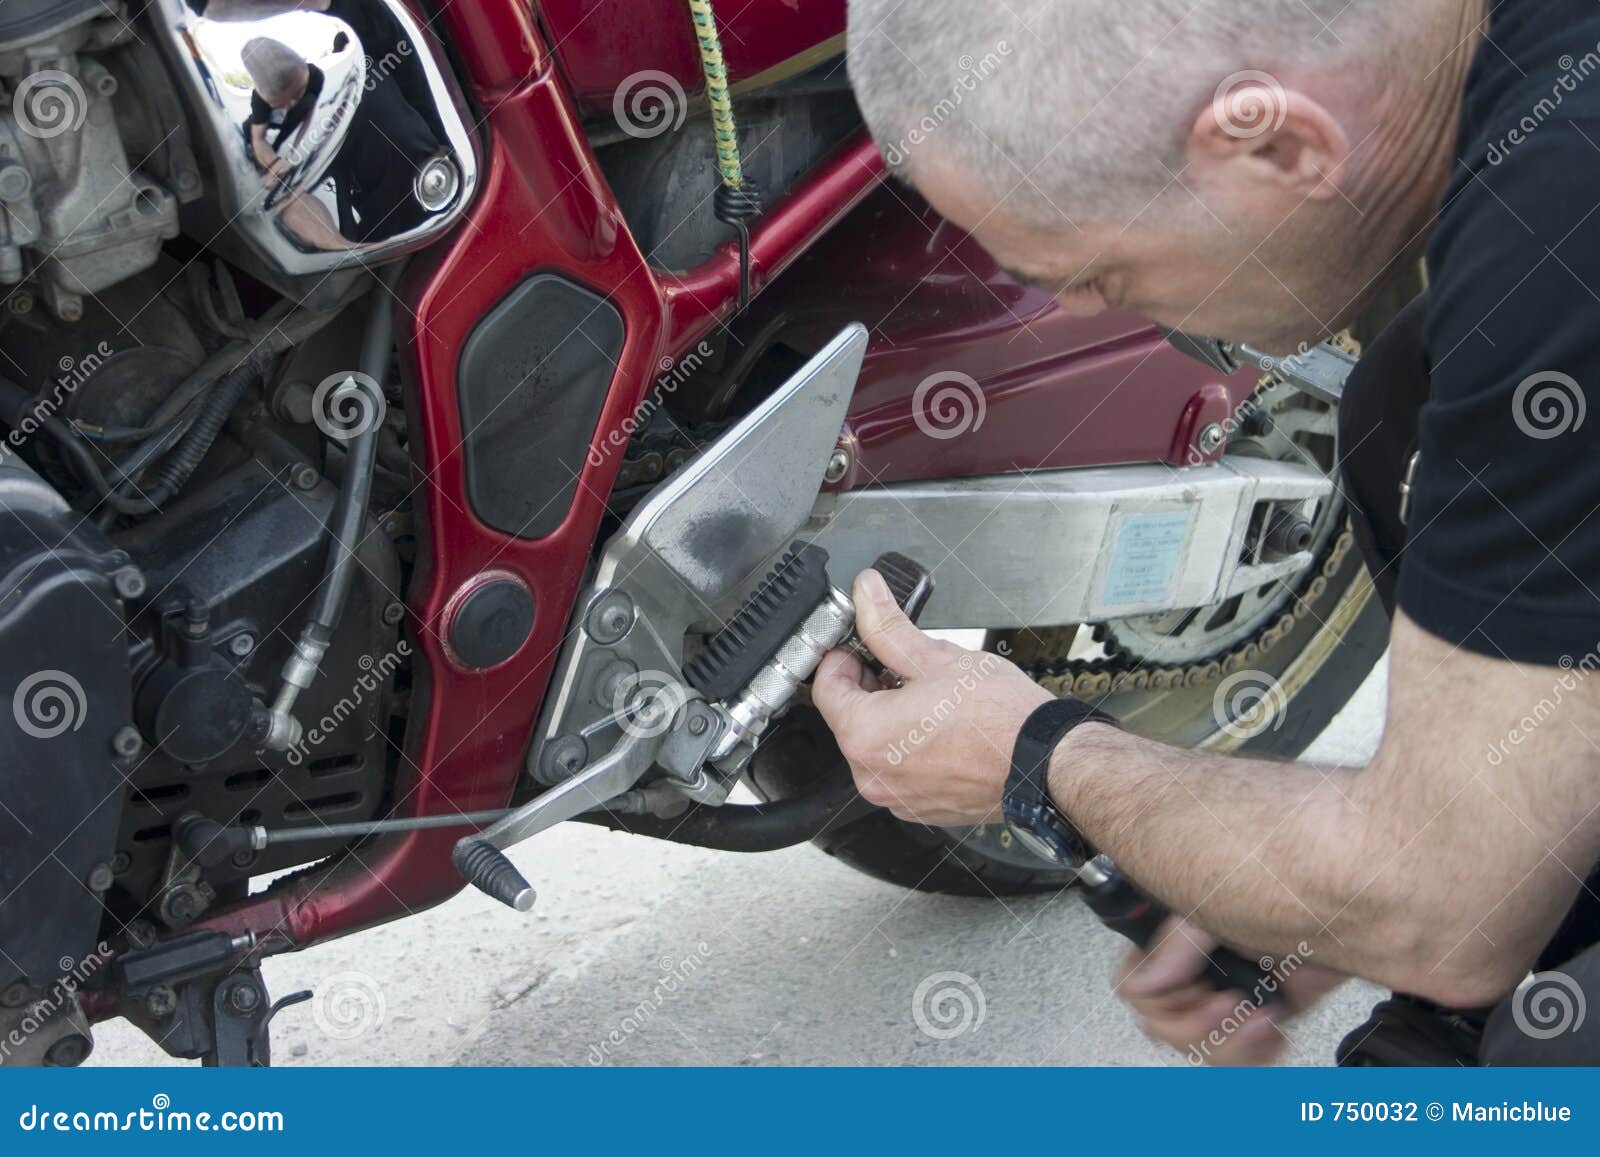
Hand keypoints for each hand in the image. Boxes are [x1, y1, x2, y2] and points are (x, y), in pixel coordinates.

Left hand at [811, 568, 1052, 825]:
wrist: (1045, 763)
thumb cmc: (1000, 718)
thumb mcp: (936, 657)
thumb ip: (888, 626)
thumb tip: (867, 595)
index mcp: (865, 736)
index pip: (826, 687)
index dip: (843, 656)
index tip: (861, 644)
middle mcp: (873, 775)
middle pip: (848, 718)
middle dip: (869, 686)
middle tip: (902, 665)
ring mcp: (897, 797)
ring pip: (875, 745)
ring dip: (890, 716)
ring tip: (930, 696)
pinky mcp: (921, 808)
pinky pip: (900, 770)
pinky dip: (910, 746)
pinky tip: (940, 726)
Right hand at [1117, 917, 1344, 1065]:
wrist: (1342, 914)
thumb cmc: (1281, 893)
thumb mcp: (1214, 908)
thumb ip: (1175, 944)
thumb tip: (1143, 983)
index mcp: (1173, 942)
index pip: (1135, 986)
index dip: (1160, 1002)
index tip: (1195, 992)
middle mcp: (1194, 972)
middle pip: (1164, 1028)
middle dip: (1199, 1027)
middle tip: (1229, 1005)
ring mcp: (1225, 997)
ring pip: (1201, 1049)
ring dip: (1230, 1043)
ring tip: (1258, 1019)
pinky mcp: (1258, 1018)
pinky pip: (1239, 1057)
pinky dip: (1255, 1052)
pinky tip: (1271, 1029)